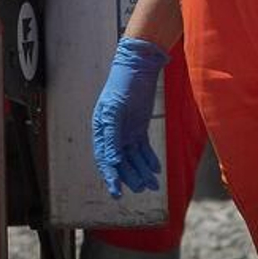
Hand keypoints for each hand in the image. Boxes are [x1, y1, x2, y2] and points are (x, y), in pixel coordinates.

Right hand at [91, 37, 168, 197]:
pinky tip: (156, 169)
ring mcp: (125, 130)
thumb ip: (112, 136)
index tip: (117, 193)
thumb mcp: (116, 111)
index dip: (110, 177)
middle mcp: (112, 132)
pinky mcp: (138, 127)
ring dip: (142, 171)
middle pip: (120, 161)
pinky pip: (143, 149)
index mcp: (101, 128)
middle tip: (143, 188)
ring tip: (153, 183)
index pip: (104, 158)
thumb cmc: (123, 85)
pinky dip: (149, 159)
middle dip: (131, 176)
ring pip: (133, 157)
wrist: (138, 66)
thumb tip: (112, 162)